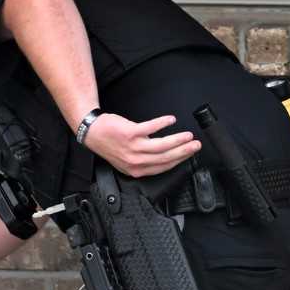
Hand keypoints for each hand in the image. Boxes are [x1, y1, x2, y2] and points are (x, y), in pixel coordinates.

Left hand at [82, 112, 200, 177]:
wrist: (93, 132)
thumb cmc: (110, 144)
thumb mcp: (126, 160)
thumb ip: (144, 161)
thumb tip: (165, 155)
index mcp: (136, 170)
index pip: (163, 167)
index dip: (180, 160)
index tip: (191, 154)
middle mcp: (135, 161)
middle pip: (166, 157)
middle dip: (184, 151)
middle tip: (196, 145)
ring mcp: (133, 147)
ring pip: (161, 146)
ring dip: (178, 140)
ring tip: (188, 135)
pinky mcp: (130, 133)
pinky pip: (151, 128)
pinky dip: (163, 123)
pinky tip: (171, 120)